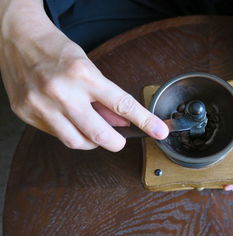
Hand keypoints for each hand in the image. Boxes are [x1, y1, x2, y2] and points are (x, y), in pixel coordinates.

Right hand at [0, 0, 167, 151]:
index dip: (145, 121)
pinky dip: (69, 132)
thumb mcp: (89, 67)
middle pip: (99, 135)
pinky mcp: (26, 114)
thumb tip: (123, 122)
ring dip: (92, 142)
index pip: (122, 105)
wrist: (17, 38)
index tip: (159, 132)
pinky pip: (56, 135)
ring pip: (77, 142)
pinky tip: (68, 120)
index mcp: (83, 75)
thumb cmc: (56, 50)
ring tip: (92, 129)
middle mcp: (62, 92)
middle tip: (120, 141)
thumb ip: (105, 98)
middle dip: (116, 143)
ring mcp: (41, 105)